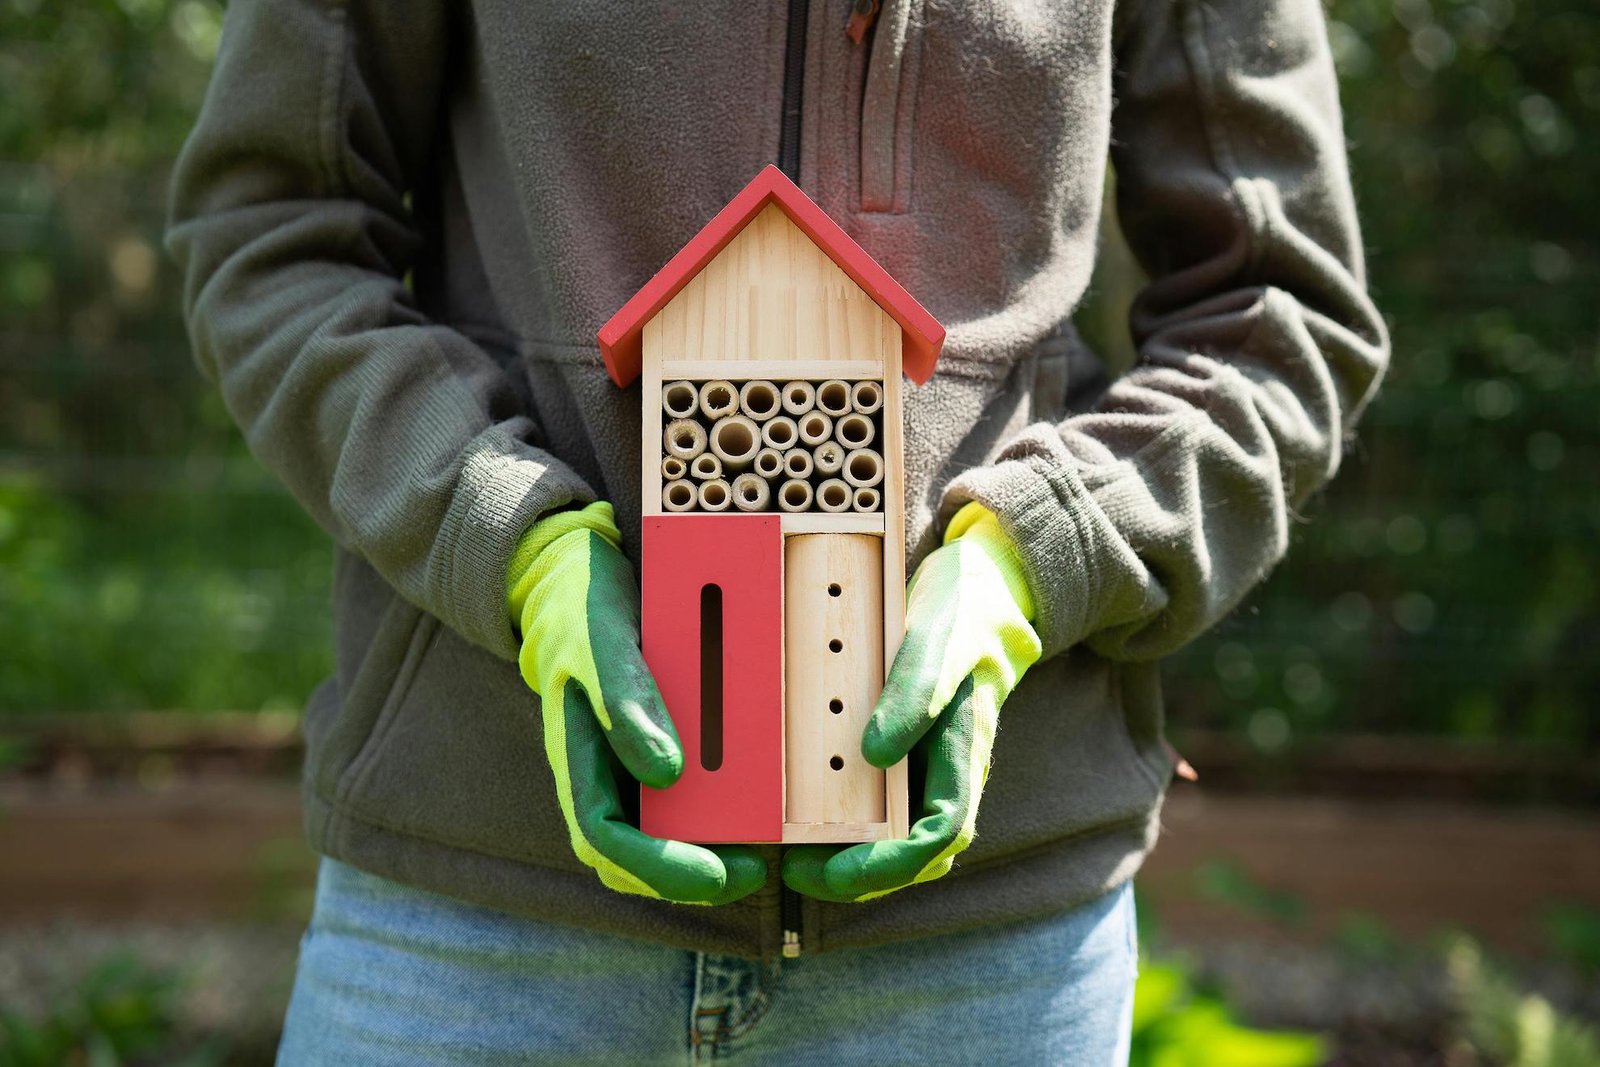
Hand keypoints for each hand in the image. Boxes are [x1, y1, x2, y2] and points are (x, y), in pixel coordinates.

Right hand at [509, 502, 766, 904]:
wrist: (577, 582)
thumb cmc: (582, 612)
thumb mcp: (599, 644)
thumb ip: (626, 702)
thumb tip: (668, 773)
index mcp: (578, 761)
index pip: (608, 839)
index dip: (660, 869)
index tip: (716, 876)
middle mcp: (605, 778)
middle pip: (638, 859)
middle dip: (695, 877)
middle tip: (758, 870)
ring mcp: (630, 770)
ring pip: (665, 838)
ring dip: (712, 853)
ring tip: (771, 851)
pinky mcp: (660, 752)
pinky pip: (689, 798)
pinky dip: (724, 812)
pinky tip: (768, 804)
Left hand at [783, 502, 1040, 901]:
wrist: (981, 597)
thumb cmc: (963, 618)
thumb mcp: (940, 642)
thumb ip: (916, 693)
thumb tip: (873, 754)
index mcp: (966, 754)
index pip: (938, 836)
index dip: (888, 865)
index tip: (836, 870)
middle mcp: (949, 774)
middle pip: (915, 857)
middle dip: (858, 877)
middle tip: (795, 872)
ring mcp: (930, 770)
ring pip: (898, 842)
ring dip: (849, 861)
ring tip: (790, 857)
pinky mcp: (907, 758)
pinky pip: (881, 811)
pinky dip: (844, 827)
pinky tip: (799, 818)